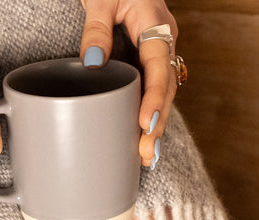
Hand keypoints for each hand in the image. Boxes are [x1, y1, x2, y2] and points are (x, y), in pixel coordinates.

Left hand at [78, 0, 178, 166]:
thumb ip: (97, 29)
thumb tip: (92, 64)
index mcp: (157, 24)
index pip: (158, 68)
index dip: (154, 98)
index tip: (145, 123)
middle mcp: (164, 41)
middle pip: (166, 89)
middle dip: (158, 123)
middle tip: (147, 153)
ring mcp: (158, 52)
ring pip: (163, 94)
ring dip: (156, 125)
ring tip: (148, 156)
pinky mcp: (149, 59)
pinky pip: (154, 90)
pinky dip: (150, 114)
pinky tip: (144, 136)